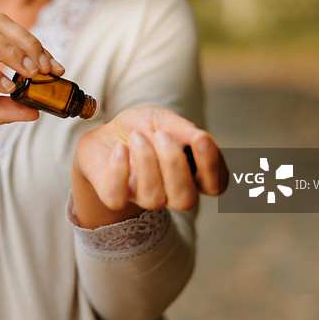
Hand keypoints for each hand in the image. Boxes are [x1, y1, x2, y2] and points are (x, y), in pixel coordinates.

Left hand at [71, 105, 227, 228]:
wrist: (104, 130)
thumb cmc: (140, 127)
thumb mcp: (163, 119)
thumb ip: (183, 129)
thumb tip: (201, 139)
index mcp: (190, 174)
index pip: (214, 185)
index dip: (212, 167)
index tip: (200, 139)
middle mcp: (169, 191)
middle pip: (185, 200)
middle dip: (174, 164)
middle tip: (162, 135)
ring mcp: (141, 197)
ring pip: (153, 198)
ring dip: (146, 161)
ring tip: (136, 136)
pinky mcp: (113, 196)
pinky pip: (118, 198)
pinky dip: (119, 170)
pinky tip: (120, 149)